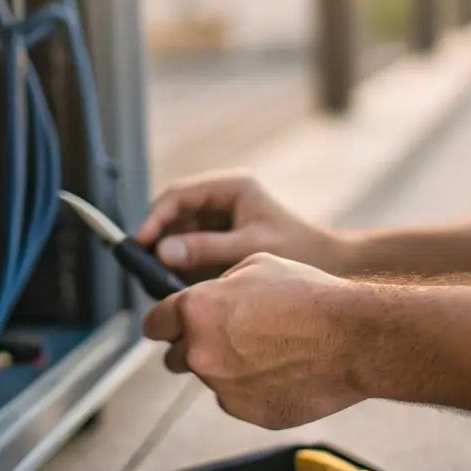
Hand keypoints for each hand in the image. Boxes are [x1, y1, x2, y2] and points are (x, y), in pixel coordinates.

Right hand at [135, 172, 344, 279]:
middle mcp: (223, 199)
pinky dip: (180, 264)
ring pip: (179, 231)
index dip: (156, 216)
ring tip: (156, 277)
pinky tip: (174, 283)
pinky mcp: (222, 240)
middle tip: (143, 264)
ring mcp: (221, 219)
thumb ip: (206, 249)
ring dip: (167, 252)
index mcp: (232, 187)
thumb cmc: (298, 250)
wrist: (330, 265)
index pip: (180, 194)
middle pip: (175, 212)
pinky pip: (191, 248)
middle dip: (158, 236)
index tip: (140, 241)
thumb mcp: (249, 248)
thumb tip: (162, 251)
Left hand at [143, 254, 365, 428]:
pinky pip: (237, 398)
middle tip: (230, 336)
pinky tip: (282, 370)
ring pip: (211, 377)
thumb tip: (210, 297)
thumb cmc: (310, 297)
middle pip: (175, 356)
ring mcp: (222, 387)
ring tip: (270, 349)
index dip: (163, 322)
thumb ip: (220, 285)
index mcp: (197, 310)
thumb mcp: (257, 265)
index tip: (167, 326)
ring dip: (227, 366)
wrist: (352, 338)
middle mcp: (201, 351)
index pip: (154, 323)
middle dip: (194, 346)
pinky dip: (251, 388)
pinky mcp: (245, 412)